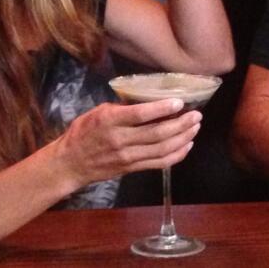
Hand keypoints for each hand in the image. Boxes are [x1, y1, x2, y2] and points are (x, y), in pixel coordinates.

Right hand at [54, 98, 200, 189]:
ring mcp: (128, 157)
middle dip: (181, 124)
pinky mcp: (132, 168)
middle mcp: (121, 140)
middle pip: (158, 134)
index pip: (141, 115)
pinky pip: (159, 163)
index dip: (163, 108)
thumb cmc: (83, 132)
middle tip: (197, 115)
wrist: (71, 163)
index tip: (180, 101)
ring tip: (195, 127)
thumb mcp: (99, 111)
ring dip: (183, 138)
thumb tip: (150, 100)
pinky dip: (177, 155)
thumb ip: (123, 108)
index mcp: (111, 121)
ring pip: (162, 149)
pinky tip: (187, 145)